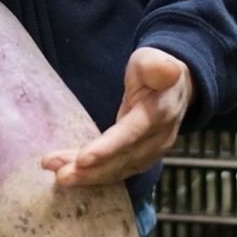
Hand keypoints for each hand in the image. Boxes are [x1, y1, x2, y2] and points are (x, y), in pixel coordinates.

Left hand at [43, 47, 192, 188]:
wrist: (177, 88)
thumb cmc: (155, 69)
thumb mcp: (153, 60)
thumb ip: (156, 66)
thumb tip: (170, 69)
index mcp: (158, 112)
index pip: (130, 134)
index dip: (107, 149)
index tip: (82, 159)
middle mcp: (157, 138)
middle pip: (121, 159)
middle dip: (90, 170)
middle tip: (60, 175)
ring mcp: (151, 152)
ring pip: (118, 169)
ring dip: (89, 177)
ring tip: (61, 176)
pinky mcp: (142, 159)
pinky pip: (118, 171)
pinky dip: (95, 176)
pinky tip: (74, 176)